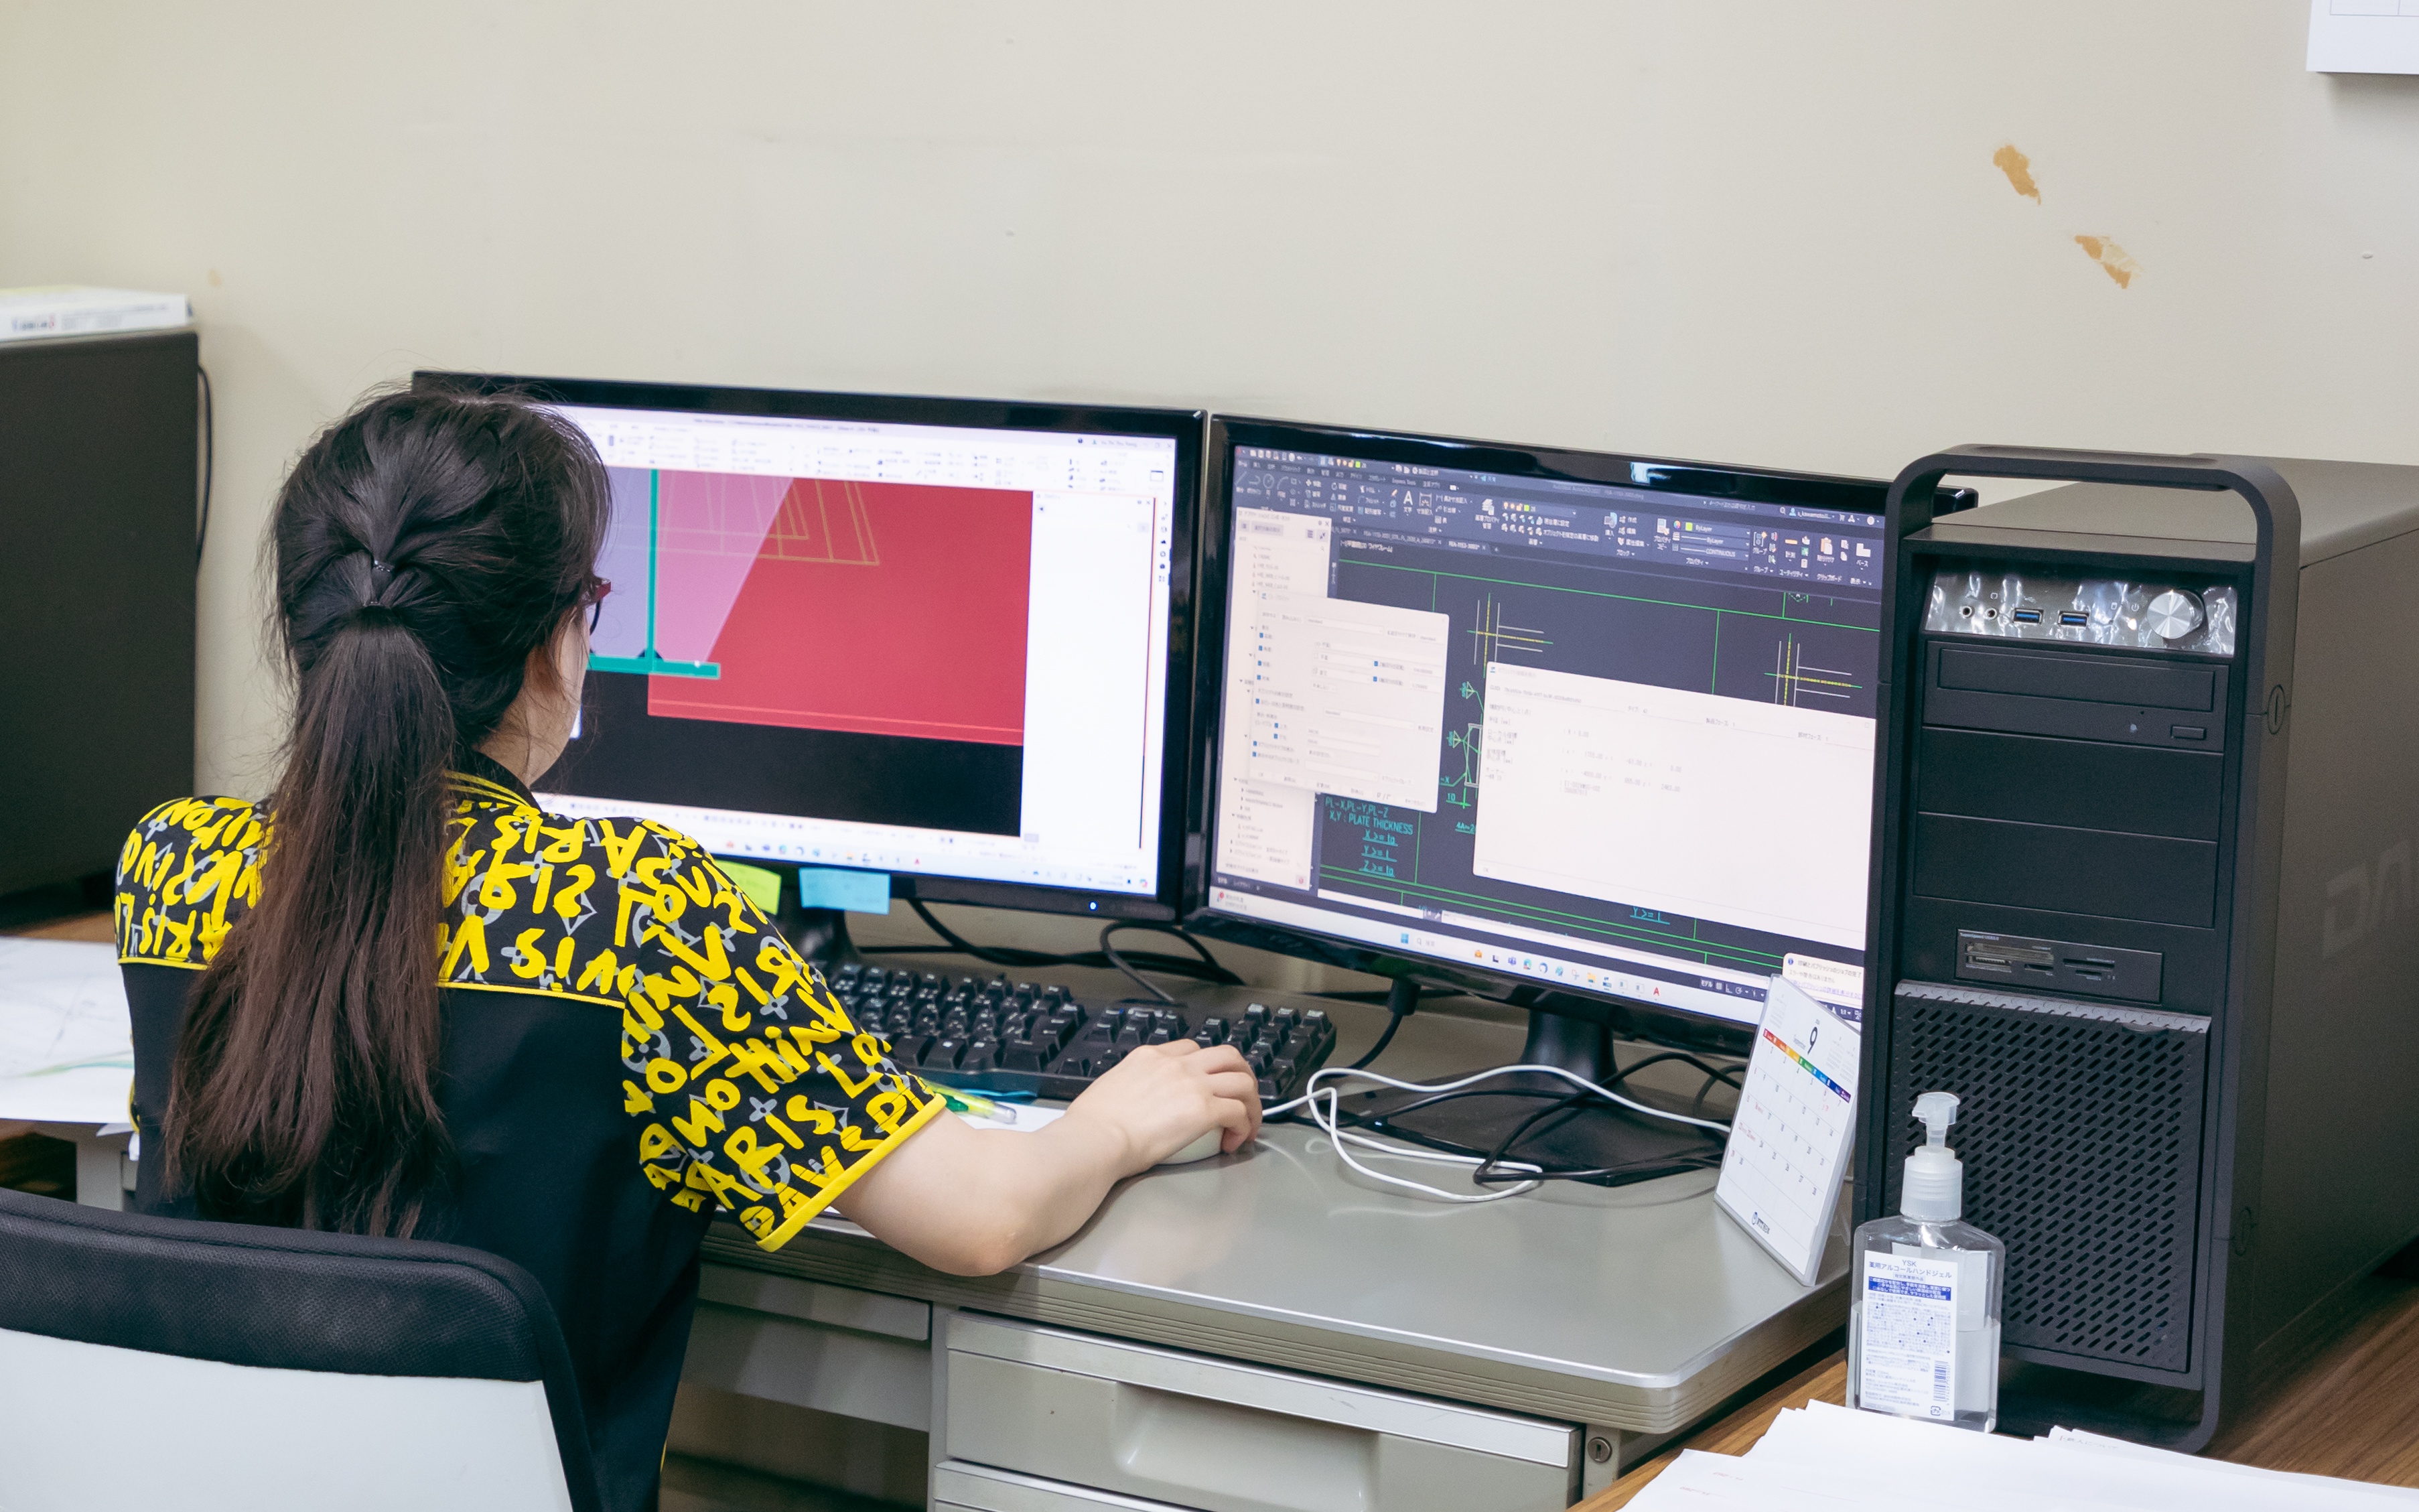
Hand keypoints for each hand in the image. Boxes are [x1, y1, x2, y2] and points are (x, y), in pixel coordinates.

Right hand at [1059, 1039, 1260, 1174]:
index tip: (1208, 1086)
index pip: (1191, 1049)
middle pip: (1227, 1055)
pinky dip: (1244, 1126)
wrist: (1095, 1139)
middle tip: (1243, 1098)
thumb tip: (1136, 1103)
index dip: (1207, 1068)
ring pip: (1242, 1080)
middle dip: (1242, 1075)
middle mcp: (1175, 1064)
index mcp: (1149, 1057)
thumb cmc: (1093, 1126)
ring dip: (1251, 1102)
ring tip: (1248, 1123)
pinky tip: (1235, 1141)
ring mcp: (1192, 1083)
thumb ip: (1131, 1088)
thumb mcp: (1110, 1089)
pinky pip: (1239, 1111)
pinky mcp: (1204, 1109)